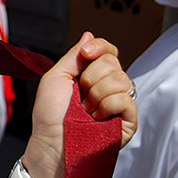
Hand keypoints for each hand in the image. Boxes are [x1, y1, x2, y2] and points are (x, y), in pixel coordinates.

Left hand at [20, 32, 137, 177]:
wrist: (52, 143)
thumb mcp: (56, 77)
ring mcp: (119, 104)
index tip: (86, 52)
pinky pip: (126, 99)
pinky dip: (107, 106)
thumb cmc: (49, 115)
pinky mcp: (128, 121)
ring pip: (121, 79)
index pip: (108, 51)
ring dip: (96, 94)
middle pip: (113, 62)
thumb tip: (89, 34)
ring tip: (86, 110)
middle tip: (79, 95)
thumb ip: (74, 55)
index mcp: (91, 75)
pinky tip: (97, 118)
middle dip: (90, 76)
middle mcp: (107, 87)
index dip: (100, 47)